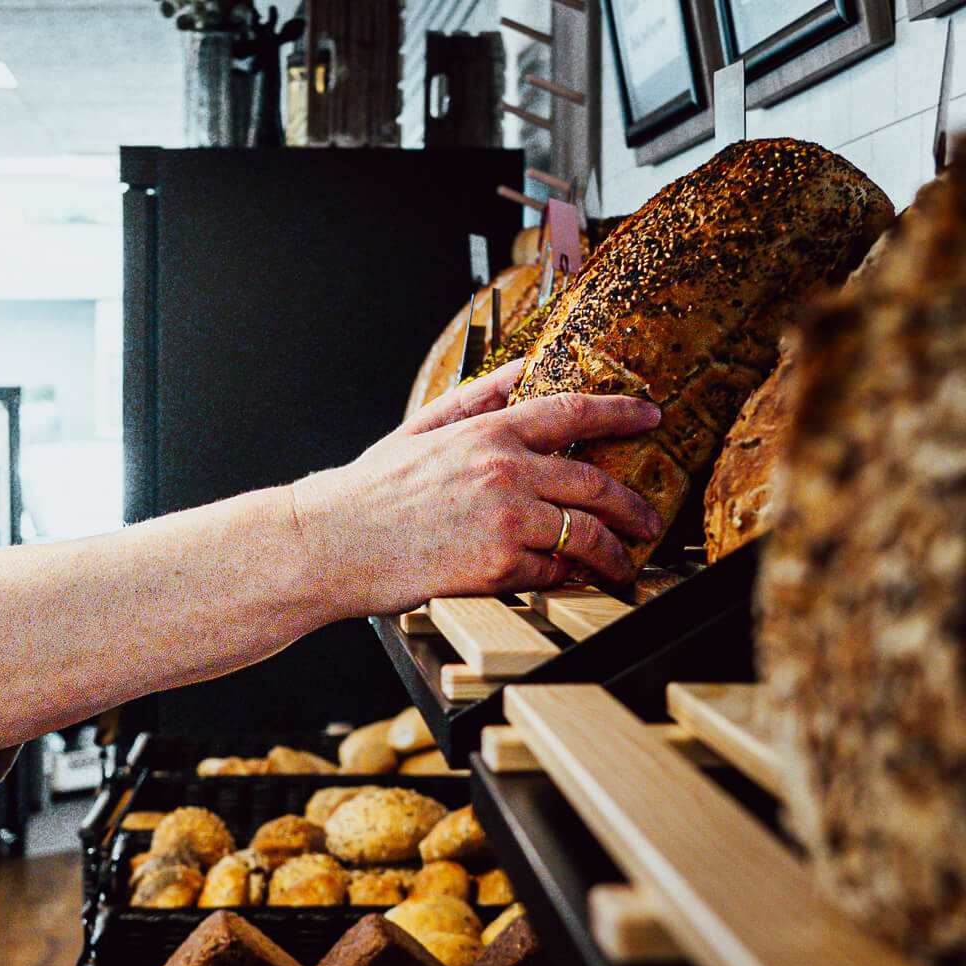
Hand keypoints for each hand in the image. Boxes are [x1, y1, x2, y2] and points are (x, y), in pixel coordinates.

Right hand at [289, 359, 662, 617]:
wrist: (329, 543)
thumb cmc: (367, 492)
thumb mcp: (418, 430)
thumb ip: (475, 400)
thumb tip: (521, 373)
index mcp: (485, 433)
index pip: (572, 412)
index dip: (620, 412)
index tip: (649, 416)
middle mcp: (504, 472)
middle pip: (596, 484)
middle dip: (634, 506)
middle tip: (650, 520)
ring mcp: (505, 520)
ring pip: (586, 535)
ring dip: (614, 554)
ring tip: (622, 565)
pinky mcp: (498, 566)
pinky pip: (552, 572)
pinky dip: (562, 577)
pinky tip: (560, 579)